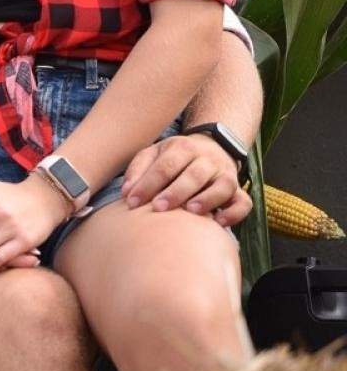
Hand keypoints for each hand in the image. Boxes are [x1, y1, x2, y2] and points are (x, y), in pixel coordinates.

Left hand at [122, 133, 250, 225]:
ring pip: (222, 186)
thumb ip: (138, 169)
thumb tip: (126, 192)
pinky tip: (219, 222)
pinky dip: (234, 213)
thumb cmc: (174, 157)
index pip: (164, 166)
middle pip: (193, 175)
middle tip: (158, 208)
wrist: (210, 147)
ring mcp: (225, 173)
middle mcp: (206, 159)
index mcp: (182, 148)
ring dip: (207, 199)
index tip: (132, 202)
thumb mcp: (153, 154)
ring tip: (190, 211)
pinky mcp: (238, 189)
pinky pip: (243, 202)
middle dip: (175, 192)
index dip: (147, 184)